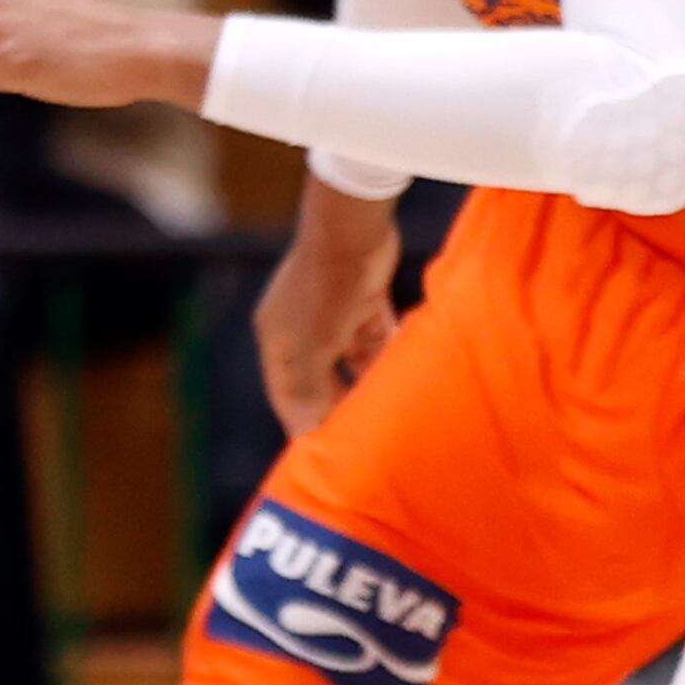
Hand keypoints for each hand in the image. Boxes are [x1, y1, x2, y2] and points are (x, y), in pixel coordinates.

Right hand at [251, 193, 401, 439]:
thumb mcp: (313, 348)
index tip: (324, 455)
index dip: (304, 424)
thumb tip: (306, 438)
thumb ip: (310, 393)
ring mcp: (333, 313)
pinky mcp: (363, 299)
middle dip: (339, 407)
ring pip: (352, 360)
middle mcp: (301, 328)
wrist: (352, 229)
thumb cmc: (324, 288)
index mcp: (278, 341)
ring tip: (389, 412)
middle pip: (320, 379)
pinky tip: (406, 373)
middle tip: (362, 441)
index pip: (288, 395)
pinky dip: (388, 354)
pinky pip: (376, 337)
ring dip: (368, 382)